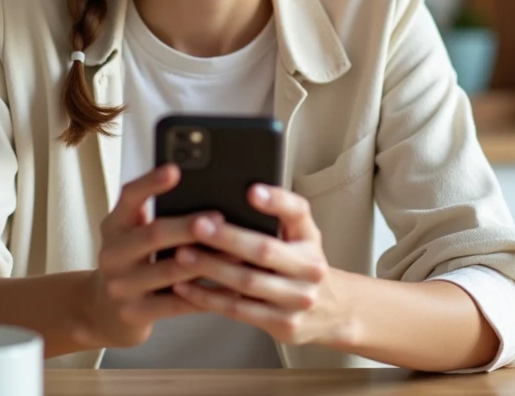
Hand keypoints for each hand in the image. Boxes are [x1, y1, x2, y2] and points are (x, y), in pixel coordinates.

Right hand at [79, 163, 224, 348]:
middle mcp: (112, 254)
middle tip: (220, 218)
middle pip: (153, 234)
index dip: (151, 183)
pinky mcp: (134, 313)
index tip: (174, 170)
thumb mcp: (131, 235)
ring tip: (236, 252)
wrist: (103, 312)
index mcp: (113, 226)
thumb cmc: (131, 263)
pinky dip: (206, 295)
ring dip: (206, 261)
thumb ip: (153, 215)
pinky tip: (231, 289)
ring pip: (169, 271)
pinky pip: (177, 304)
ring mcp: (121, 286)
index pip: (129, 197)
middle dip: (189, 226)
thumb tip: (203, 192)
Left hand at [170, 184, 351, 346]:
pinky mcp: (283, 324)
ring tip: (183, 255)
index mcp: (310, 238)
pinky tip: (185, 287)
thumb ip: (277, 214)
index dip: (276, 201)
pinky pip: (238, 310)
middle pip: (265, 250)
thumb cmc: (301, 265)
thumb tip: (242, 192)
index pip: (297, 213)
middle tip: (197, 225)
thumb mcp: (300, 236)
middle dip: (227, 238)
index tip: (251, 190)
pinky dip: (208, 298)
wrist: (331, 311)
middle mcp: (310, 268)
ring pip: (247, 282)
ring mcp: (298, 299)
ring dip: (211, 269)